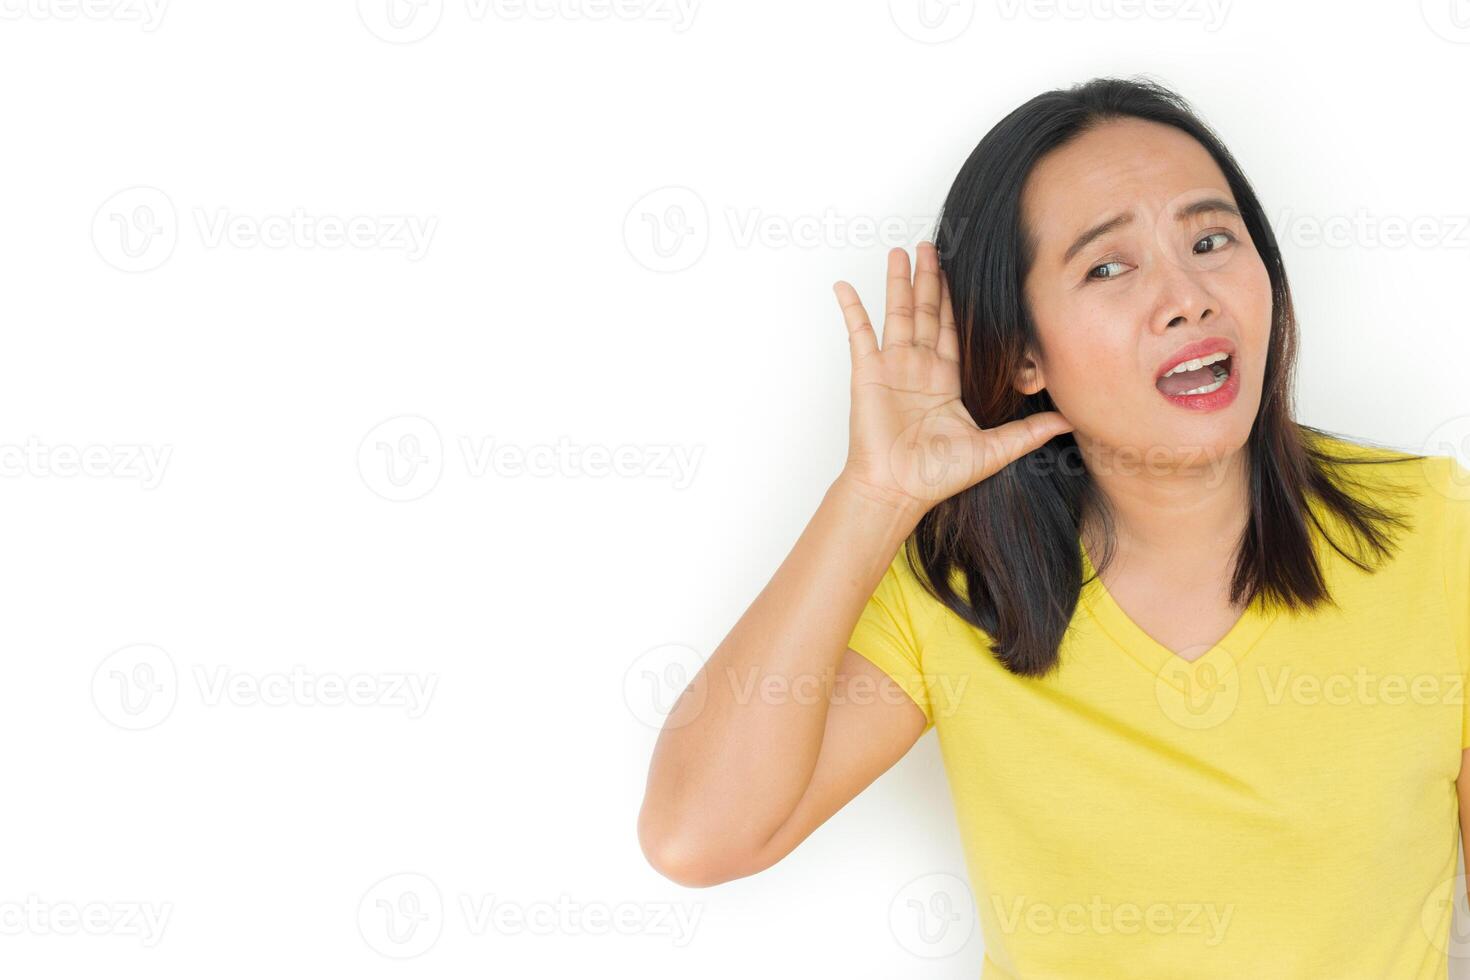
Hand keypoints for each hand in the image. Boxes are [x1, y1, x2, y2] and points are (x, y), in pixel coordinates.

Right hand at [832, 241, 1073, 515]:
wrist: (897, 490)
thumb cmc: (936, 476)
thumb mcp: (994, 450)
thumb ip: (1030, 431)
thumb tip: (1070, 420)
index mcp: (944, 381)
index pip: (952, 329)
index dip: (955, 299)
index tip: (959, 272)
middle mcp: (917, 369)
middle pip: (925, 311)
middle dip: (929, 279)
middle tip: (933, 246)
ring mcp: (890, 368)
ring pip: (896, 313)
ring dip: (898, 282)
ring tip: (901, 251)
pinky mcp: (868, 372)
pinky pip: (858, 333)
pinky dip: (851, 309)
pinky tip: (845, 286)